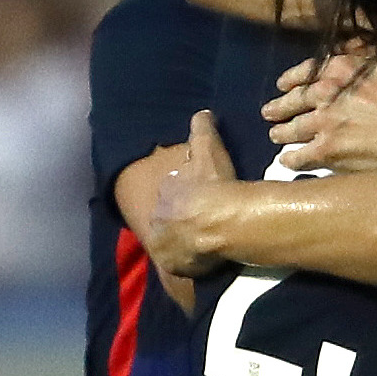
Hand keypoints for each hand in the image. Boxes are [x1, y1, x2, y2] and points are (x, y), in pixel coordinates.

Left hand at [149, 110, 237, 276]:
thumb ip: (203, 130)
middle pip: (168, 218)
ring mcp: (164, 243)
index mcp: (166, 189)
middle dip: (179, 221)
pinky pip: (180, 264)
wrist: (218, 222)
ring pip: (171, 242)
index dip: (185, 194)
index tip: (200, 196)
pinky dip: (189, 263)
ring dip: (182, 244)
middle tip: (202, 224)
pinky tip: (203, 261)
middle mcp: (158, 217)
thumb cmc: (214, 185)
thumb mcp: (209, 150)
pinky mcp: (173, 265)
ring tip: (204, 245)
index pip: (172, 190)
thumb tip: (202, 111)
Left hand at [266, 54, 376, 173]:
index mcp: (340, 68)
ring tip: (275, 136)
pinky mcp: (325, 151)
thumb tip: (350, 37)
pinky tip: (287, 162)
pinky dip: (291, 159)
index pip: (306, 70)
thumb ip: (367, 48)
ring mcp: (322, 123)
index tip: (283, 84)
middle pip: (294, 100)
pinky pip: (299, 157)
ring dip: (282, 132)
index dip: (292, 78)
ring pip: (292, 128)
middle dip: (279, 107)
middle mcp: (324, 93)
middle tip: (268, 112)